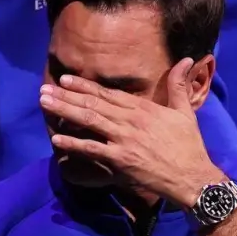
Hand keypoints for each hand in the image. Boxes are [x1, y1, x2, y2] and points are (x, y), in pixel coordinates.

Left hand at [41, 59, 222, 207]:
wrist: (192, 176)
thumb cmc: (189, 146)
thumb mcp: (185, 112)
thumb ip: (179, 85)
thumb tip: (187, 59)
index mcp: (143, 108)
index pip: (109, 93)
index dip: (85, 85)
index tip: (67, 79)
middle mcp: (130, 120)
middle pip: (93, 103)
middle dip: (66, 94)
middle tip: (44, 88)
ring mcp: (123, 140)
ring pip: (89, 120)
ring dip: (64, 110)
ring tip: (44, 103)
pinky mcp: (120, 160)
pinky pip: (92, 149)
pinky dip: (73, 143)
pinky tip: (56, 137)